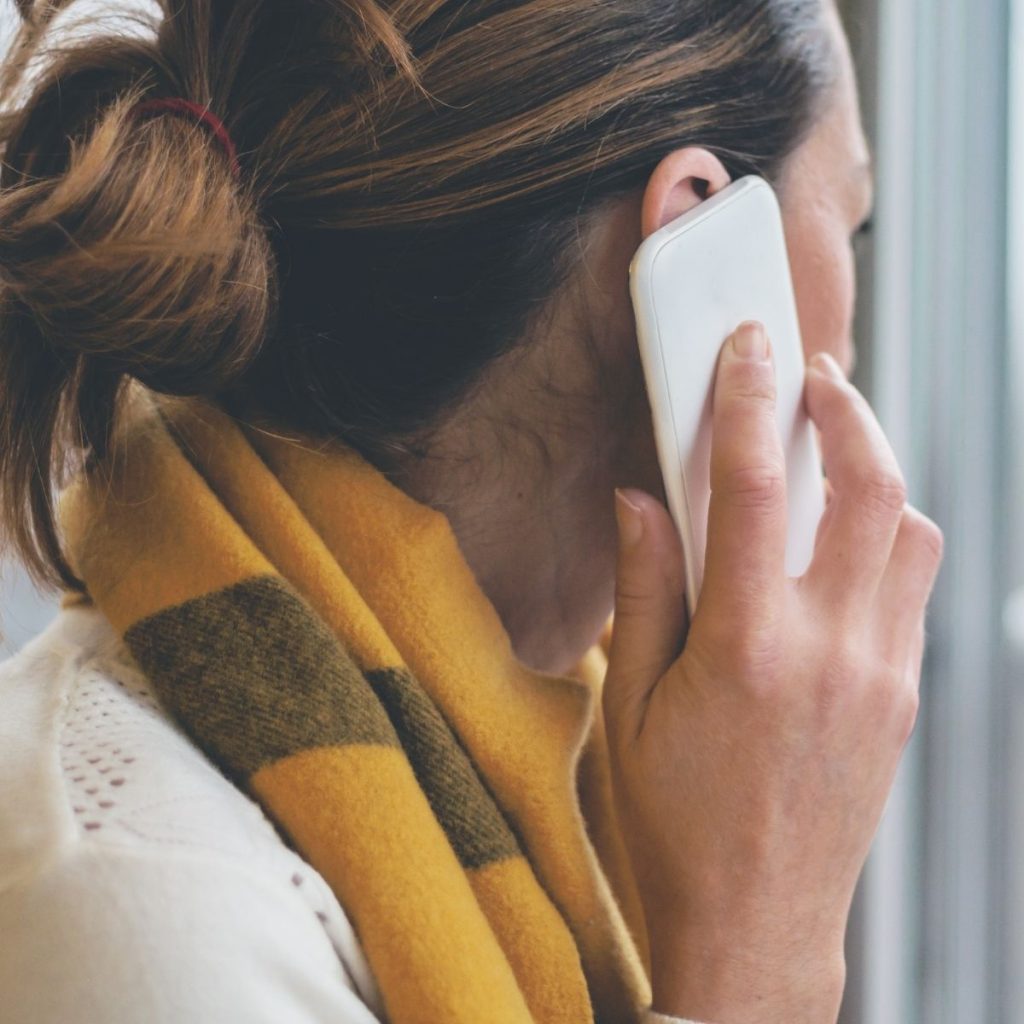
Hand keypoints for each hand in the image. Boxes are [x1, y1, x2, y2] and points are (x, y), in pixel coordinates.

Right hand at [604, 322, 942, 1023]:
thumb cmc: (675, 822)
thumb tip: (639, 501)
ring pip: (910, 532)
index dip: (746, 402)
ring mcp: (880, 675)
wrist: (756, 926)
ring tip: (830, 457)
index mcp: (745, 649)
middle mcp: (829, 652)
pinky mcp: (901, 698)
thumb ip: (643, 589)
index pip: (749, 490)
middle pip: (867, 489)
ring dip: (875, 475)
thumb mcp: (627, 706)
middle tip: (816, 375)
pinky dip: (883, 539)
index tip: (748, 346)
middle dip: (846, 410)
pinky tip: (836, 547)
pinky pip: (911, 588)